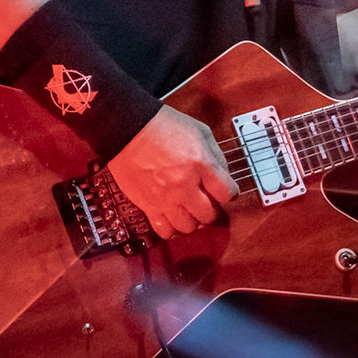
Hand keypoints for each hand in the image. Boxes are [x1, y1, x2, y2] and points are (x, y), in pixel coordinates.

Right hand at [107, 105, 236, 240]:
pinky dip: (171, 228)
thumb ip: (215, 155)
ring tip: (188, 210)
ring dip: (192, 221)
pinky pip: (164, 230)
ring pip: (188, 227)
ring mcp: (166, 197)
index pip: (227, 193)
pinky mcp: (148, 205)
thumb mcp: (199, 130)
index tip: (224, 192)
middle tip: (206, 202)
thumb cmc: (162, 126)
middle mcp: (184, 184)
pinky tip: (172, 217)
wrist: (128, 129)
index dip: (229, 194)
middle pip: (209, 215)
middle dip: (211, 210)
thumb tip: (222, 174)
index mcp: (200, 164)